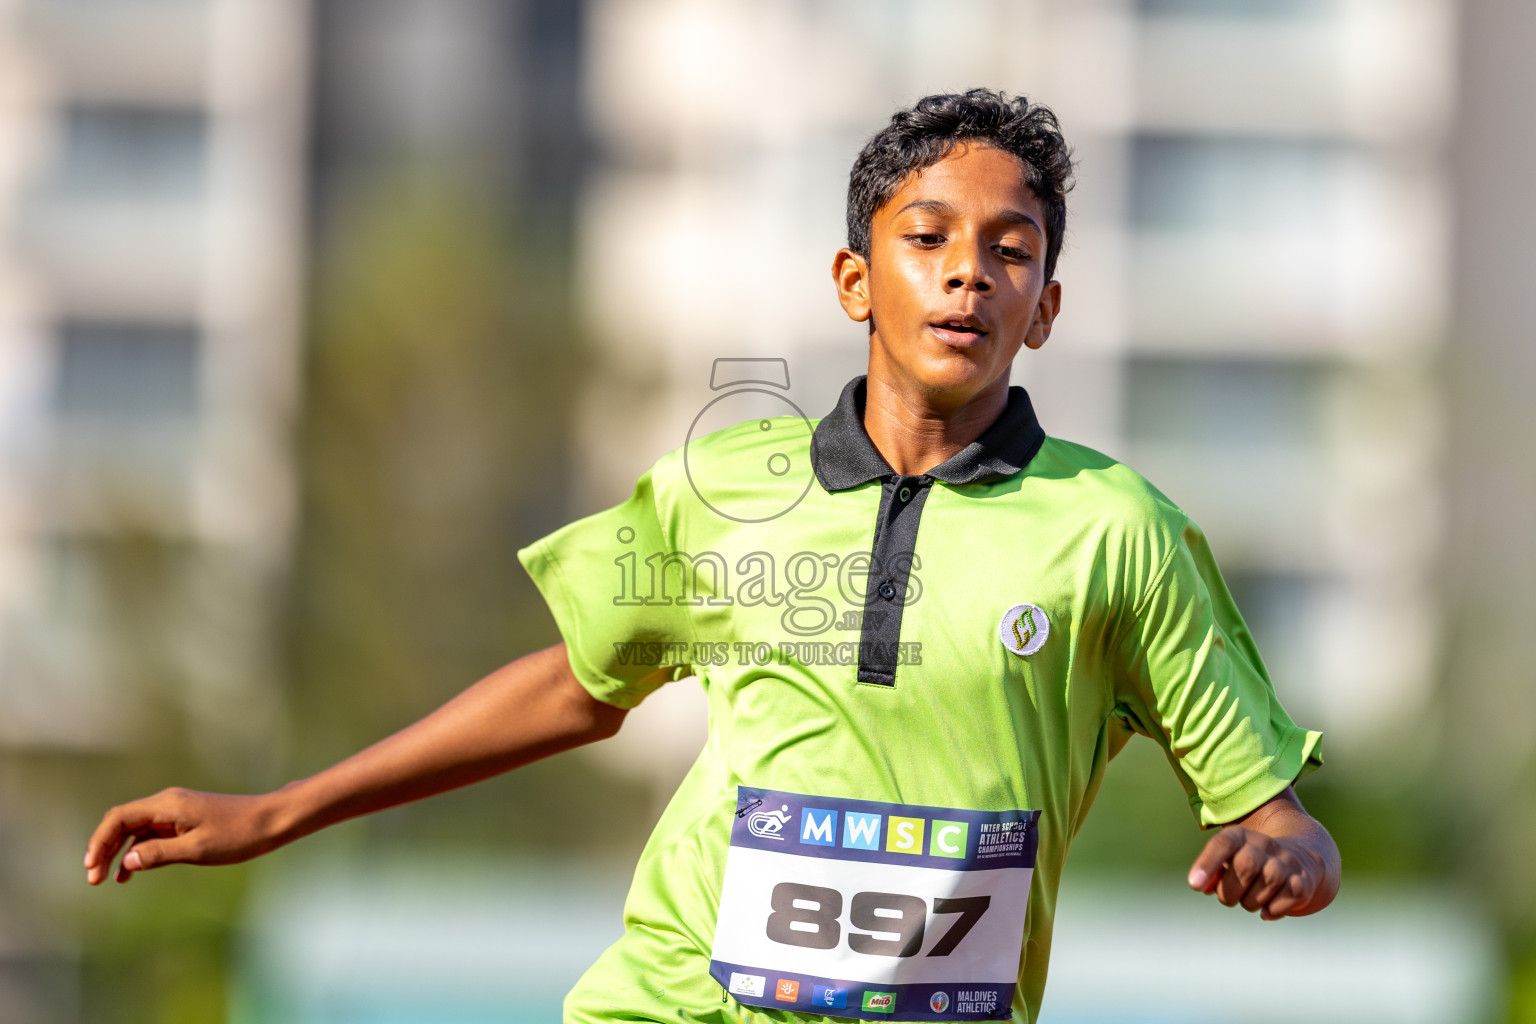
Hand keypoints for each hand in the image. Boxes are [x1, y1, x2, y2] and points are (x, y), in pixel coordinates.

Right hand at [84, 788, 283, 884]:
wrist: (271, 821)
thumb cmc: (238, 834)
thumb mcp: (197, 849)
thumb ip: (160, 854)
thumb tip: (128, 861)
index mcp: (167, 804)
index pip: (119, 818)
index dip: (99, 841)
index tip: (91, 867)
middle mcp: (167, 803)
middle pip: (122, 823)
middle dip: (104, 849)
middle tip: (93, 879)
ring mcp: (175, 811)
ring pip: (135, 829)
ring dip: (119, 852)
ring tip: (107, 880)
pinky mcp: (184, 820)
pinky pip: (151, 834)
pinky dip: (138, 851)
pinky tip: (129, 872)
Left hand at [1186, 825, 1324, 919]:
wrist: (1299, 859)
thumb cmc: (1249, 864)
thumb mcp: (1226, 863)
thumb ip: (1210, 874)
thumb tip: (1200, 885)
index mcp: (1240, 836)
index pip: (1223, 844)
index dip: (1207, 863)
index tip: (1194, 885)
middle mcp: (1264, 844)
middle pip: (1246, 865)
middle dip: (1230, 891)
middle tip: (1228, 897)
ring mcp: (1286, 861)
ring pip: (1268, 881)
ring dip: (1251, 902)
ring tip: (1250, 899)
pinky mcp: (1303, 881)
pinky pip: (1286, 898)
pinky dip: (1272, 910)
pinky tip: (1268, 907)